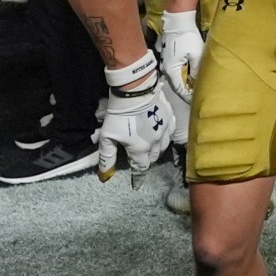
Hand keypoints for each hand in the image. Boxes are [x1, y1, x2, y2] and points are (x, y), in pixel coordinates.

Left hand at [96, 52, 174, 184]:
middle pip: (153, 158)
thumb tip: (105, 177)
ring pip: (163, 147)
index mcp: (140, 149)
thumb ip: (107, 158)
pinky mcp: (170, 118)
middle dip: (145, 161)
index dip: (138, 178)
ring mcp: (165, 130)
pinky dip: (165, 137)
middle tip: (138, 158)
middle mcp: (156, 142)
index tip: (136, 185)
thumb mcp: (107, 137)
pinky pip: (170, 133)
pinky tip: (160, 134)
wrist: (135, 91)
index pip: (140, 168)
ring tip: (149, 148)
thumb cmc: (119, 115)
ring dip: (156, 150)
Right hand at [158, 8, 203, 104]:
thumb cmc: (187, 38)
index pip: (180, 89)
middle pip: (178, 85)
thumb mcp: (196, 54)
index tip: (196, 102)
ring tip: (197, 89)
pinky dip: (185, 76)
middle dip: (188, 91)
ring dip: (187, 84)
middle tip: (199, 97)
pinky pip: (178, 72)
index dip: (188, 96)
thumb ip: (196, 70)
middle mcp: (167, 70)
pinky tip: (193, 78)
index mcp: (171, 70)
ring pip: (178, 79)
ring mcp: (167, 64)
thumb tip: (197, 82)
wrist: (178, 24)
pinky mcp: (170, 59)